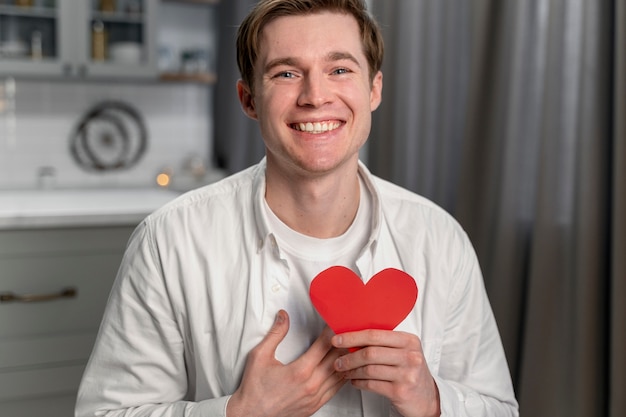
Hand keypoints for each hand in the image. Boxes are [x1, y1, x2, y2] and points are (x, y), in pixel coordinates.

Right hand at [227, 310, 346, 416]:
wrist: (251, 415)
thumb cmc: (255, 388)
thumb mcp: (259, 356)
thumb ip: (275, 334)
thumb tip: (283, 316)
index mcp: (300, 371)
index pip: (324, 345)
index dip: (333, 331)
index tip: (336, 321)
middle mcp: (312, 385)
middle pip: (336, 358)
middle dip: (342, 343)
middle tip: (347, 330)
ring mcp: (315, 397)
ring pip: (340, 375)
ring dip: (345, 360)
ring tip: (348, 347)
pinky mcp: (316, 406)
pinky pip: (336, 389)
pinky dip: (342, 376)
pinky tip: (343, 368)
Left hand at [332, 330, 439, 416]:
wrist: (427, 398)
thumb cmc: (410, 371)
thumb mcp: (404, 352)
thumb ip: (384, 343)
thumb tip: (352, 336)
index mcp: (409, 341)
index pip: (375, 335)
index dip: (353, 336)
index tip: (337, 339)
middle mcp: (410, 356)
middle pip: (370, 352)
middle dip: (349, 356)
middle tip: (337, 360)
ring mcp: (407, 374)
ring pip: (369, 369)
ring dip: (352, 371)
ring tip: (344, 371)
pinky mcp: (401, 391)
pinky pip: (372, 384)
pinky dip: (359, 382)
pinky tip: (354, 381)